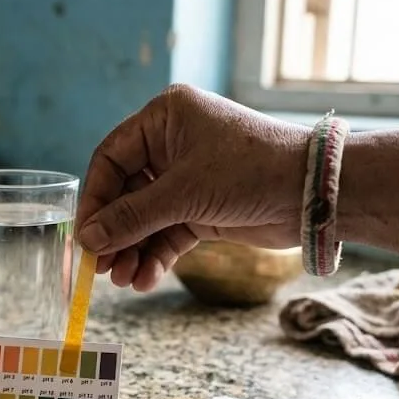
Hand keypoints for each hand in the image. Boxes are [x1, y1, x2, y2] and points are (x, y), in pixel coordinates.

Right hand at [76, 84, 311, 291]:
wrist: (313, 194)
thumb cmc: (250, 172)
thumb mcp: (183, 193)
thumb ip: (131, 217)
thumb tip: (88, 240)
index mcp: (163, 119)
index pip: (110, 159)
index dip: (95, 199)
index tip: (85, 235)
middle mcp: (170, 144)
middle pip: (124, 193)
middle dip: (114, 233)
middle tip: (100, 267)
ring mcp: (185, 178)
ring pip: (144, 218)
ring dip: (132, 250)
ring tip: (123, 279)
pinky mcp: (200, 208)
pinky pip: (166, 233)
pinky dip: (154, 256)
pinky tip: (144, 279)